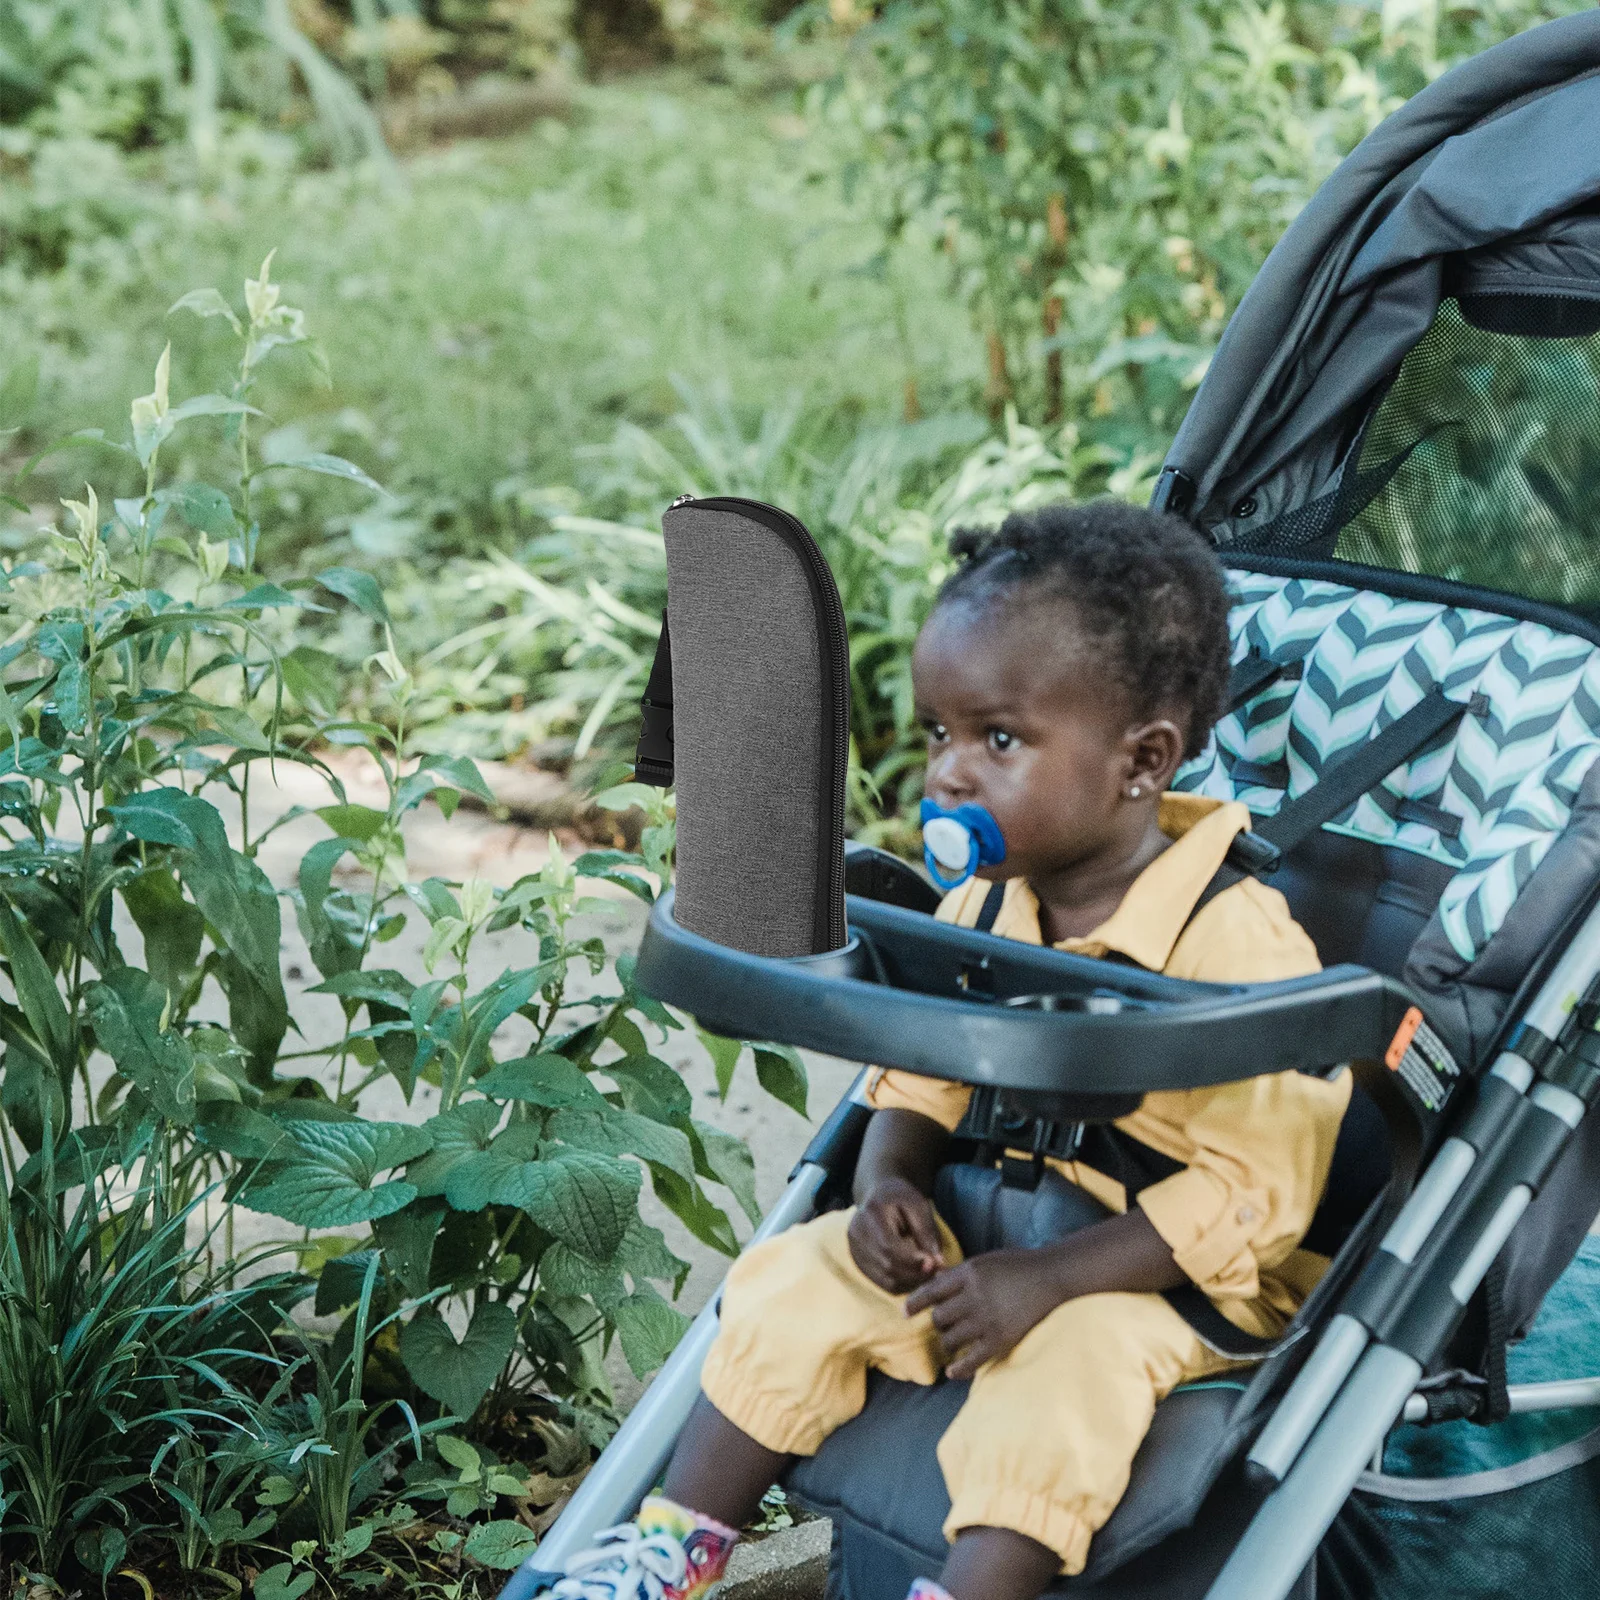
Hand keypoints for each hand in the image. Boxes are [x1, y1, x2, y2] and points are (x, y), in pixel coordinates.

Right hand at [848, 1177, 943, 1293]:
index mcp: (871, 1213)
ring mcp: (854, 1249)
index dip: (912, 1261)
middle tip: (936, 1271)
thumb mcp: (918, 1206)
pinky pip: (882, 1282)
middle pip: (886, 1266)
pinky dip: (901, 1283)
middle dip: (915, 1274)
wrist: (878, 1194)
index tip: (935, 1264)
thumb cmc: (901, 1197)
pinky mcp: (858, 1261)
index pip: (889, 1247)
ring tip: (927, 1273)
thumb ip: (926, 1233)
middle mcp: (857, 1233)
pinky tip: (914, 1274)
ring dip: (910, 1282)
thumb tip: (937, 1264)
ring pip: (885, 1279)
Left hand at [904, 1247, 1068, 1378]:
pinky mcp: (1000, 1339)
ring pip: (951, 1338)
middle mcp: (974, 1296)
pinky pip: (972, 1359)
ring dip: (947, 1342)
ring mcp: (987, 1320)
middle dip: (937, 1322)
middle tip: (942, 1325)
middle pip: (939, 1317)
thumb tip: (933, 1281)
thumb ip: (959, 1273)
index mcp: (968, 1273)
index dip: (915, 1302)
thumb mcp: (984, 1261)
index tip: (905, 1312)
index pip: (932, 1290)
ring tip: (951, 1342)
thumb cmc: (1017, 1265)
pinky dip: (959, 1368)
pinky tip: (951, 1371)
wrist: (1051, 1277)